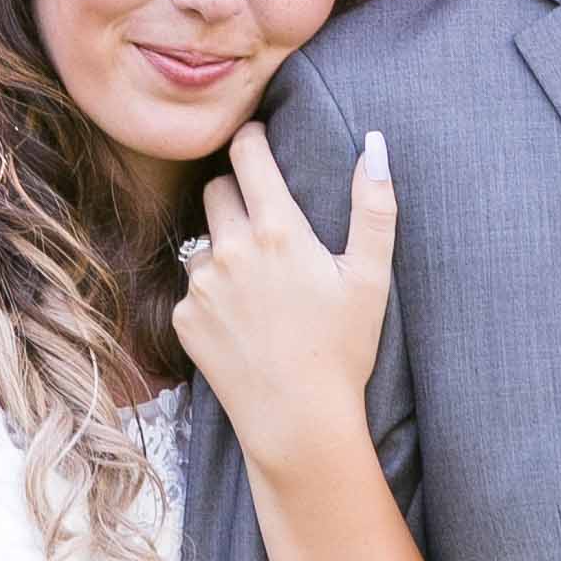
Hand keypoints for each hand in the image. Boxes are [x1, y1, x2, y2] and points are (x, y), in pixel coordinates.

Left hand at [172, 124, 393, 478]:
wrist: (297, 422)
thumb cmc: (342, 349)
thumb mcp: (370, 277)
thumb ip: (374, 205)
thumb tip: (376, 144)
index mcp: (277, 231)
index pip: (247, 153)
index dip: (252, 138)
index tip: (259, 140)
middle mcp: (230, 250)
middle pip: (217, 189)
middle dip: (238, 193)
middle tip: (268, 223)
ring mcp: (201, 286)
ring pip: (204, 241)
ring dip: (224, 249)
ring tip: (259, 287)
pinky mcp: (184, 319)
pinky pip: (192, 288)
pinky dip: (213, 295)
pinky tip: (243, 322)